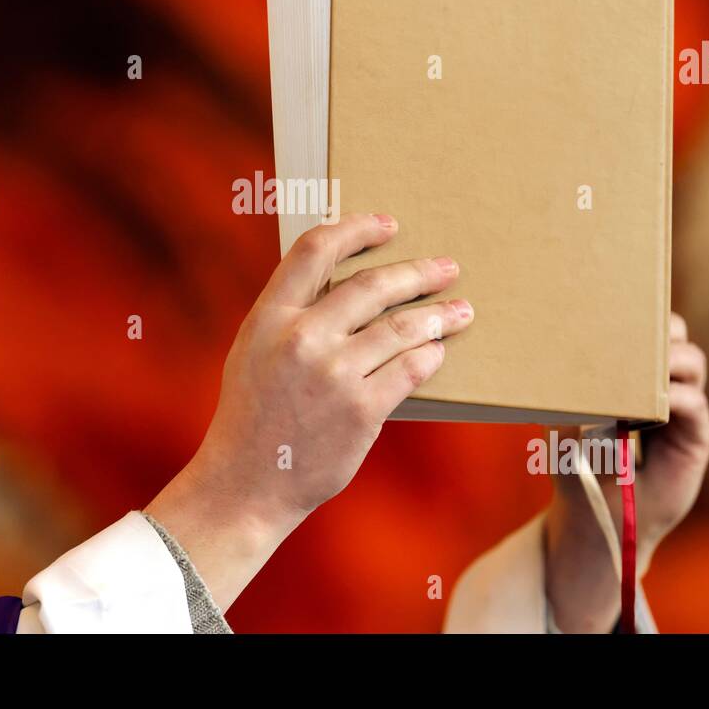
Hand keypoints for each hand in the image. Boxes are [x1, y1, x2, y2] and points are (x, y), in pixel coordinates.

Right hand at [146, 212, 473, 609]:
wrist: (247, 483)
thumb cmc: (254, 414)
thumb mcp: (254, 350)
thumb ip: (289, 313)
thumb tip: (342, 278)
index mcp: (269, 317)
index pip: (315, 250)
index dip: (356, 229)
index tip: (388, 225)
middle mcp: (300, 338)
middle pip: (371, 285)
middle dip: (417, 272)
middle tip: (446, 267)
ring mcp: (332, 374)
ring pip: (400, 327)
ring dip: (438, 315)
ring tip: (461, 311)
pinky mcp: (361, 410)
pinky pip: (410, 368)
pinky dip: (430, 355)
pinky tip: (439, 350)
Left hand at [544, 312, 708, 631]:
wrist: (593, 515)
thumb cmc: (577, 462)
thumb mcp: (567, 415)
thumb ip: (576, 384)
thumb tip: (566, 349)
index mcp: (632, 372)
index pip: (647, 327)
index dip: (638, 312)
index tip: (614, 303)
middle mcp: (662, 384)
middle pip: (676, 334)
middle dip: (659, 325)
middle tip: (632, 330)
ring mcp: (682, 410)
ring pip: (692, 362)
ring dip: (668, 358)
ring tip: (641, 367)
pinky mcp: (695, 438)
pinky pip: (694, 404)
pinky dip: (674, 397)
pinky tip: (653, 404)